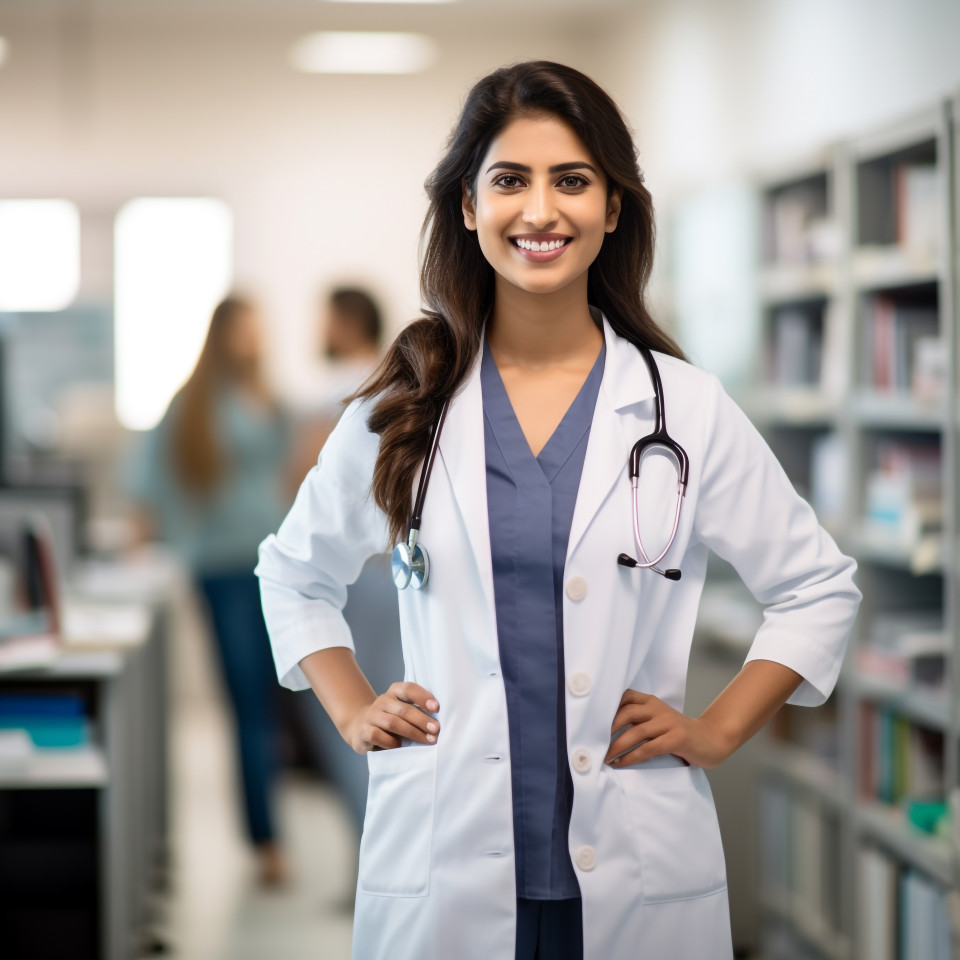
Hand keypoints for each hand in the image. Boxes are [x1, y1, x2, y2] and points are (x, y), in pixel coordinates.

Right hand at [343, 681, 439, 754]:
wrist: (360, 727)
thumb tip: (438, 721)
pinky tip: (400, 746)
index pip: (408, 689)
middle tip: (436, 730)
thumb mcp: (402, 710)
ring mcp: (372, 716)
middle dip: (421, 720)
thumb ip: (416, 710)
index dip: (422, 697)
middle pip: (403, 709)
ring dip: (412, 732)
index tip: (436, 707)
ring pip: (392, 723)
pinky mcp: (364, 731)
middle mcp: (382, 701)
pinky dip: (392, 742)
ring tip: (427, 740)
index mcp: (394, 692)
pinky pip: (378, 735)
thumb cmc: (391, 719)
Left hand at [603, 690, 735, 768]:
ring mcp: (668, 723)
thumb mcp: (658, 720)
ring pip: (636, 733)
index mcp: (651, 702)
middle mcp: (658, 709)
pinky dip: (631, 757)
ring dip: (616, 747)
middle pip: (627, 713)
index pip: (625, 697)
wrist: (711, 739)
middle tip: (594, 742)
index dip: (608, 707)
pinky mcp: (676, 739)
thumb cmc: (679, 732)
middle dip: (607, 729)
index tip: (592, 721)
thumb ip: (639, 720)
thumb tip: (606, 730)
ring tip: (604, 758)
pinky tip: (621, 764)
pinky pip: (648, 749)